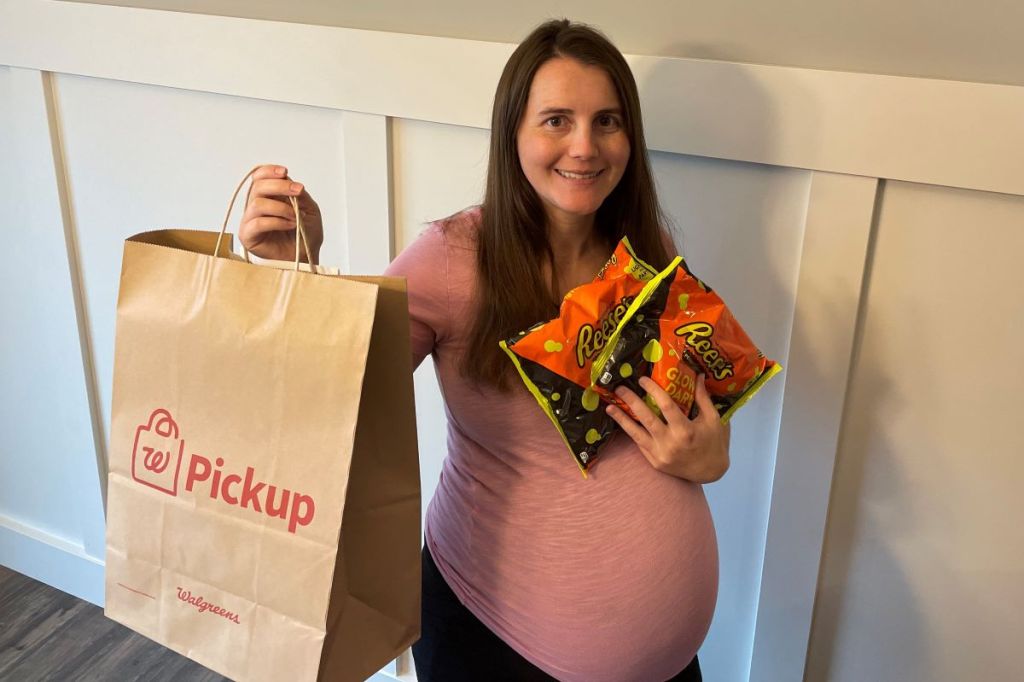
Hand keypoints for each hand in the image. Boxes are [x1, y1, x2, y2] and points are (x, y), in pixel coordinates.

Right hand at [238, 164, 323, 262]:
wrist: (306, 258)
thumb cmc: (305, 235)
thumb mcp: (310, 210)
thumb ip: (299, 195)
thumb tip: (289, 181)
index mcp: (269, 197)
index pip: (259, 177)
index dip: (269, 171)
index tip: (285, 172)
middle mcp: (257, 206)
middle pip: (258, 186)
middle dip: (279, 186)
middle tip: (297, 191)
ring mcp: (250, 220)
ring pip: (257, 204)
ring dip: (281, 207)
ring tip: (295, 216)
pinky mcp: (248, 235)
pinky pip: (258, 222)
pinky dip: (277, 221)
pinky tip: (290, 225)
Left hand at [605, 374, 730, 482]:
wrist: (711, 472)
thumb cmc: (714, 443)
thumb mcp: (713, 419)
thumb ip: (703, 398)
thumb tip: (696, 375)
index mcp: (686, 431)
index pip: (666, 406)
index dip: (653, 390)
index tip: (642, 379)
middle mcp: (670, 443)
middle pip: (646, 418)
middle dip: (631, 401)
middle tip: (619, 388)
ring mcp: (660, 455)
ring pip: (636, 434)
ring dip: (621, 419)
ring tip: (609, 407)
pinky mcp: (655, 463)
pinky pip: (640, 444)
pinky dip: (631, 432)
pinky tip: (622, 422)